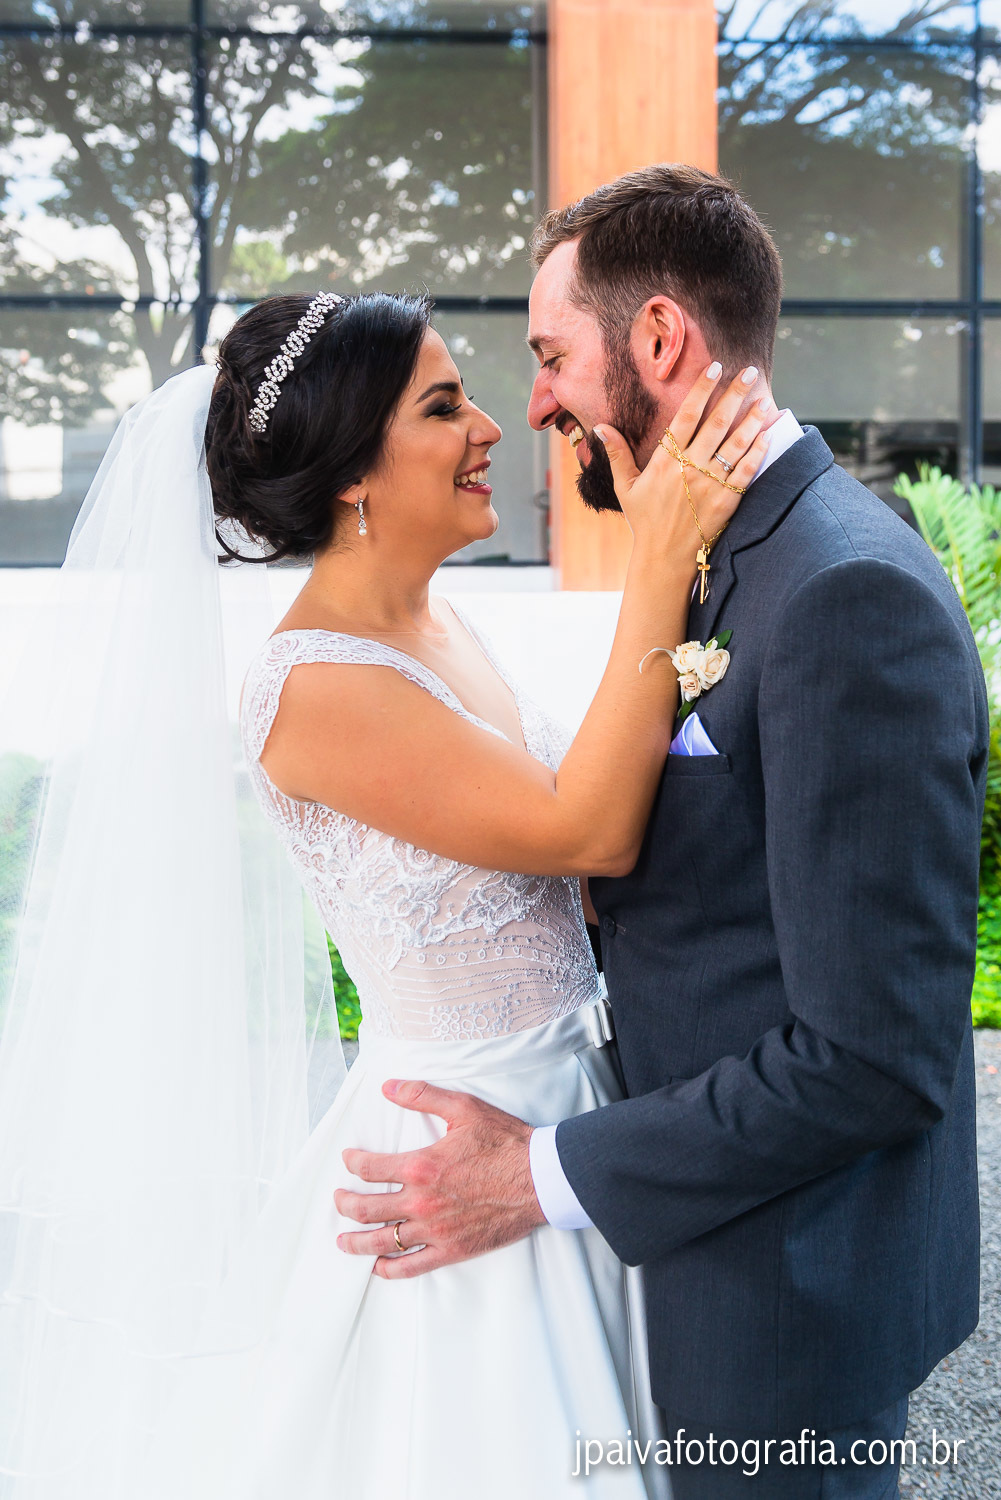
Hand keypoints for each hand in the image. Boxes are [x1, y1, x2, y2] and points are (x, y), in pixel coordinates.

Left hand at [334, 1079, 545, 1278]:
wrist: (540, 1179)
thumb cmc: (505, 1142)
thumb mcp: (464, 1108)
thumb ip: (422, 1095)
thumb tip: (388, 1086)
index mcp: (421, 1166)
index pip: (370, 1168)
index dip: (353, 1163)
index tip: (349, 1160)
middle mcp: (421, 1202)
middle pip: (366, 1209)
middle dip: (345, 1204)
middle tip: (338, 1200)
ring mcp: (435, 1230)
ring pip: (382, 1241)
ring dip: (356, 1242)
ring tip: (343, 1241)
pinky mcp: (451, 1250)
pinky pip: (411, 1266)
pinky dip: (389, 1269)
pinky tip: (377, 1266)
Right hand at [597, 364, 772, 557]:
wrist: (664, 558)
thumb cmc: (644, 521)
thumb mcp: (625, 486)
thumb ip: (617, 453)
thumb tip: (600, 427)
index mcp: (666, 460)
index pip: (687, 415)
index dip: (702, 389)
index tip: (714, 368)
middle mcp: (690, 468)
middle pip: (716, 423)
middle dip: (734, 394)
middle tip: (749, 372)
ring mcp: (711, 485)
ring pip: (736, 444)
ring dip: (752, 419)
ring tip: (764, 399)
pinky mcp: (727, 501)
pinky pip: (747, 471)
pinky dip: (759, 452)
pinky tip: (768, 435)